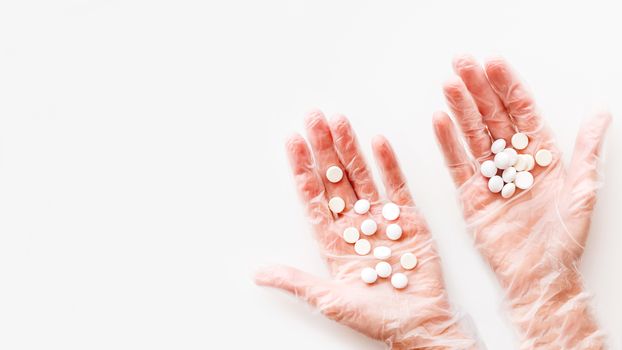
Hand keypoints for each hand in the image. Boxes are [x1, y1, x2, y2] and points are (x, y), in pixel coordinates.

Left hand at [256, 111, 476, 348]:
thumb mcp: (329, 299)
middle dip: (323, 148)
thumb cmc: (375, 318)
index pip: (313, 197)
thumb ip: (294, 281)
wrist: (420, 324)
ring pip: (361, 175)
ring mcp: (381, 218)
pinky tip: (377, 141)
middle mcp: (354, 224)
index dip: (302, 169)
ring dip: (349, 148)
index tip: (293, 142)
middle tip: (313, 117)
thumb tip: (257, 273)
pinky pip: (396, 185)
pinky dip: (388, 163)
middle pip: (334, 178)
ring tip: (338, 120)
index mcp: (333, 241)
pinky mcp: (408, 218)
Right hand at [433, 55, 609, 348]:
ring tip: (448, 84)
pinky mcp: (470, 194)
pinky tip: (440, 120)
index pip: (521, 112)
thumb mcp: (583, 189)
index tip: (494, 64)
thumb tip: (600, 109)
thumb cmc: (563, 238)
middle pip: (492, 116)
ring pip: (473, 135)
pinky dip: (447, 143)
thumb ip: (587, 149)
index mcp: (542, 155)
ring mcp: (490, 176)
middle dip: (477, 88)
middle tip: (462, 63)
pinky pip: (457, 163)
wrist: (538, 275)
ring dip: (460, 108)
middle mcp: (514, 161)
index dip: (507, 86)